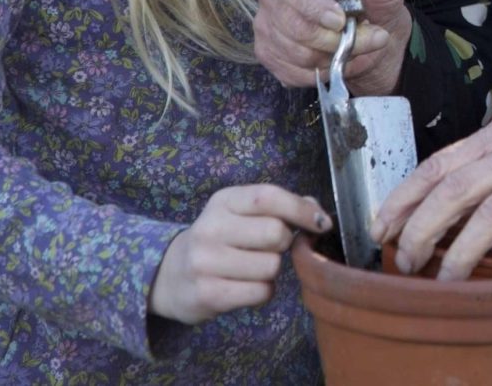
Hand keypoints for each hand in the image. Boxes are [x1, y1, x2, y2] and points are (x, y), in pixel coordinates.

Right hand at [148, 185, 331, 324]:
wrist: (169, 275)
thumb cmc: (220, 239)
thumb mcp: (242, 213)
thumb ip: (280, 207)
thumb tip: (318, 214)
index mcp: (224, 201)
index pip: (268, 197)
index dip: (302, 209)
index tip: (322, 223)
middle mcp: (210, 228)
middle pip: (276, 234)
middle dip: (284, 243)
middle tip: (270, 248)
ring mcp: (205, 262)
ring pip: (271, 266)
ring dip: (272, 270)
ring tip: (253, 267)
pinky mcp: (206, 294)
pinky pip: (260, 292)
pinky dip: (262, 292)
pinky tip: (246, 286)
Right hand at [253, 0, 410, 95]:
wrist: (373, 30)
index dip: (312, 6)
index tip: (340, 20)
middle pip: (293, 25)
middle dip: (336, 39)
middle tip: (371, 38)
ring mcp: (265, 23)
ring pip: (295, 52)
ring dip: (335, 57)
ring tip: (359, 47)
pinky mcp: (267, 52)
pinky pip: (291, 72)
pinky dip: (323, 72)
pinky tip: (340, 60)